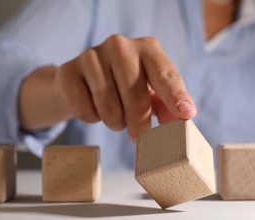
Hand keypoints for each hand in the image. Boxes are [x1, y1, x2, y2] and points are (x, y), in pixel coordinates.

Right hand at [54, 34, 196, 140]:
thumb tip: (184, 120)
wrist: (84, 80)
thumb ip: (168, 106)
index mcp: (148, 49)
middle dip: (139, 124)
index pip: (165, 75)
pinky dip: (91, 118)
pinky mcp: (68, 70)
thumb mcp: (151, 94)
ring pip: (108, 105)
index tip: (186, 114)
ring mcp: (92, 55)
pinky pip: (84, 109)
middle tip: (139, 138)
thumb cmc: (126, 87)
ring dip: (114, 122)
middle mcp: (120, 45)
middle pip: (135, 95)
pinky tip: (94, 108)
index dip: (176, 96)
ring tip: (116, 117)